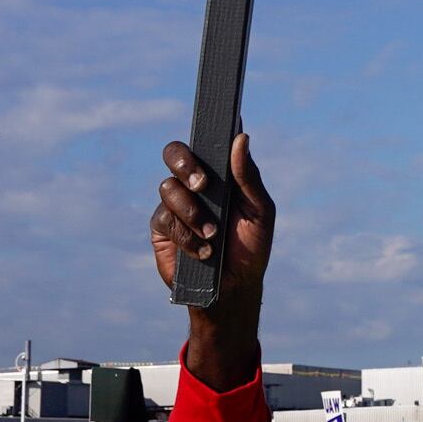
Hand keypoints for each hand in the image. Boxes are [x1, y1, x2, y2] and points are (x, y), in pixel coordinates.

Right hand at [153, 133, 275, 386]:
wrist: (233, 289)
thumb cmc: (251, 247)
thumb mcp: (260, 212)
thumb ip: (249, 177)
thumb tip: (241, 137)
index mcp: (220, 174)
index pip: (206, 143)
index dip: (205, 132)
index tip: (213, 134)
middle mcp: (194, 184)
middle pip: (174, 154)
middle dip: (184, 163)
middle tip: (202, 184)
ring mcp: (176, 204)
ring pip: (169, 189)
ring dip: (192, 212)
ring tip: (212, 235)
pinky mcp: (162, 228)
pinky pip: (163, 219)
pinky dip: (185, 235)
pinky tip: (202, 250)